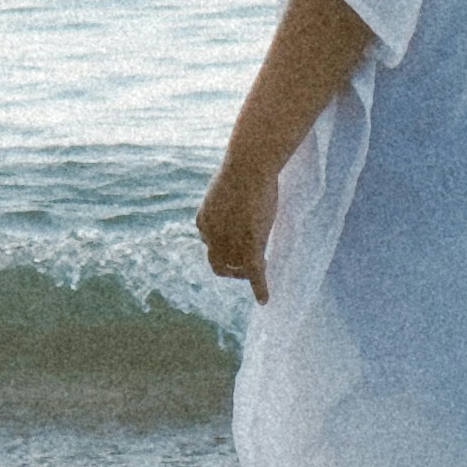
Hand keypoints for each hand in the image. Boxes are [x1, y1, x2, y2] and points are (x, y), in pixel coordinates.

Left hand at [195, 160, 278, 301]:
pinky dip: (259, 289)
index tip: (240, 244)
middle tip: (249, 264)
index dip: (226, 248)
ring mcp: (230, 244)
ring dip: (247, 273)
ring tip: (263, 267)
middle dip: (232, 268)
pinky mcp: (250, 248)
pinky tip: (264, 300)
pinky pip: (255, 275)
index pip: (211, 245)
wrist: (249, 166)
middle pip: (219, 264)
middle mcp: (211, 237)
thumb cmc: (242, 170)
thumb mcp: (228, 188)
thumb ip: (228, 203)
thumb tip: (238, 198)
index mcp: (202, 222)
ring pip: (237, 270)